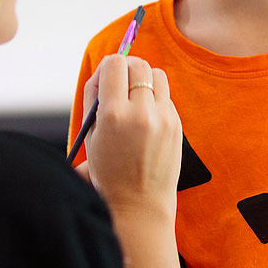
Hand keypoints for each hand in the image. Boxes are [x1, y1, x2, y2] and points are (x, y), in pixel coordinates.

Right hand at [82, 54, 182, 221]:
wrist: (140, 203)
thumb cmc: (108, 170)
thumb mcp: (90, 134)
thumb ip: (94, 97)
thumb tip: (105, 67)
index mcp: (113, 115)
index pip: (114, 64)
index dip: (108, 66)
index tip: (107, 76)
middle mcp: (141, 113)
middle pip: (138, 64)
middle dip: (127, 68)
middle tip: (121, 81)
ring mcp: (163, 118)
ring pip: (157, 74)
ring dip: (145, 79)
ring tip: (136, 98)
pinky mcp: (177, 124)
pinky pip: (166, 95)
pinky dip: (155, 98)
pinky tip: (147, 117)